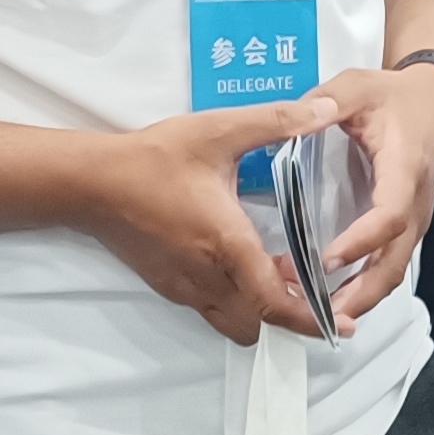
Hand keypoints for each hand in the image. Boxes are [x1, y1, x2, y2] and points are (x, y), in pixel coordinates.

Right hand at [80, 102, 335, 346]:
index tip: (341, 323)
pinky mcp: (169, 286)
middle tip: (312, 284)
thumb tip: (326, 111)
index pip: (275, 303)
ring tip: (278, 273)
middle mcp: (207, 276)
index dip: (311, 318)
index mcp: (226, 244)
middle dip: (292, 314)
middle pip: (261, 323)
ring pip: (236, 322)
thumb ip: (276, 121)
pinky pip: (213, 309)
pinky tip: (243, 265)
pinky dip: (237, 302)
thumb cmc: (154, 158)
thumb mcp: (219, 130)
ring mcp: (185, 287)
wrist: (92, 182)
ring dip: (262, 310)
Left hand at [303, 61, 433, 327]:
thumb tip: (295, 115)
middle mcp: (415, 202)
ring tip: (320, 316)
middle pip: (395, 261)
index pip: (389, 216)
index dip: (360, 242)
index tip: (326, 259)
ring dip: (360, 296)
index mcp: (404, 168)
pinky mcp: (407, 226)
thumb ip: (328, 100)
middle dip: (360, 293)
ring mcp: (414, 218)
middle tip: (321, 315)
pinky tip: (333, 297)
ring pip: (393, 270)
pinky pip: (389, 264)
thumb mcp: (358, 86)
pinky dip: (364, 285)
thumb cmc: (397, 96)